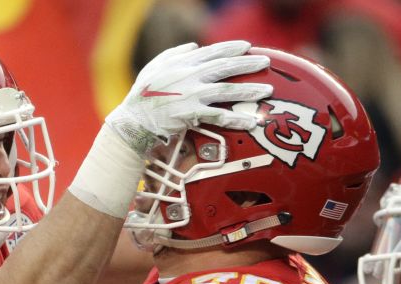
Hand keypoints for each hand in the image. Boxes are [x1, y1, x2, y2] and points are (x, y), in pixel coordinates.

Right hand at [106, 41, 272, 155]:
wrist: (133, 121)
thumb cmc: (141, 95)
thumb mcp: (153, 67)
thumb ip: (174, 53)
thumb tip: (194, 45)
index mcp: (181, 63)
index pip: (212, 52)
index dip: (231, 48)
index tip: (247, 46)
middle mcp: (189, 77)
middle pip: (225, 67)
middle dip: (248, 63)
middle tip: (266, 61)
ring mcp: (192, 96)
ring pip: (227, 91)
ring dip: (249, 90)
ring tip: (268, 90)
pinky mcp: (192, 115)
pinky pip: (219, 116)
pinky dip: (236, 119)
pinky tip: (251, 122)